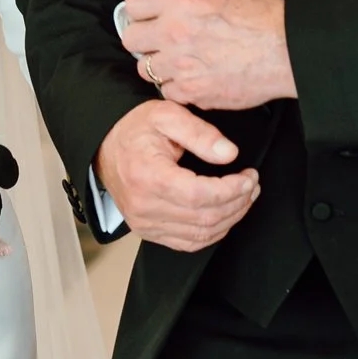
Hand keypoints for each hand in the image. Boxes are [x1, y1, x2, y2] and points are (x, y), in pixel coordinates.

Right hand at [95, 100, 258, 251]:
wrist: (106, 146)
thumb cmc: (135, 130)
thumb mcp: (167, 115)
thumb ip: (200, 133)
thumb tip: (229, 154)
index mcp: (147, 176)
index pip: (198, 195)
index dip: (231, 190)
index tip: (248, 177)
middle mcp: (143, 205)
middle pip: (204, 217)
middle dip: (238, 202)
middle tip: (251, 184)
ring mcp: (144, 223)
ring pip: (201, 234)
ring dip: (231, 217)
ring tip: (244, 196)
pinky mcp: (148, 231)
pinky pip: (189, 243)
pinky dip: (213, 232)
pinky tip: (225, 214)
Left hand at [120, 0, 294, 111]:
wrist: (287, 51)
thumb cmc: (261, 15)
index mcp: (180, 2)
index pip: (133, 3)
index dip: (142, 7)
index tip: (151, 13)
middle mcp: (175, 33)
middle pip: (131, 39)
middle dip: (144, 37)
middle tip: (162, 37)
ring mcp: (183, 66)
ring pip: (145, 69)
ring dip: (159, 64)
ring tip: (180, 58)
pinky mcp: (194, 92)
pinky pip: (167, 91)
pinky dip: (176, 85)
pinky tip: (193, 75)